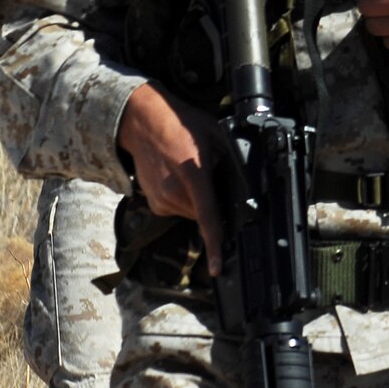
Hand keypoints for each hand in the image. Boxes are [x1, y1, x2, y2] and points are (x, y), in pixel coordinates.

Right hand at [118, 83, 230, 275]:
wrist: (142, 121)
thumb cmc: (182, 125)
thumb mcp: (217, 136)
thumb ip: (232, 162)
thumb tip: (246, 185)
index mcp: (194, 176)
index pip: (208, 217)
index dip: (215, 244)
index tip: (218, 266)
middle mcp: (174, 192)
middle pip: (203, 216)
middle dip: (213, 205)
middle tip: (212, 179)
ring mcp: (160, 198)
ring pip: (191, 213)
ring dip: (198, 202)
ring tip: (193, 174)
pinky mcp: (153, 201)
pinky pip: (177, 209)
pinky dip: (184, 199)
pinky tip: (181, 178)